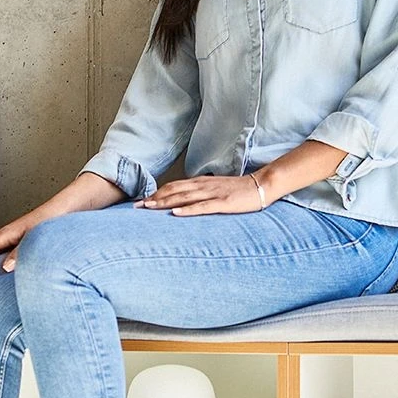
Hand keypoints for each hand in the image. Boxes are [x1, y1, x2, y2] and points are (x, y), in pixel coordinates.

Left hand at [133, 174, 265, 215]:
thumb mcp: (216, 189)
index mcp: (200, 182)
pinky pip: (202, 207)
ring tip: (149, 208)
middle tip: (136, 206)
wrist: (261, 185)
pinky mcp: (223, 203)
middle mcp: (203, 185)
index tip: (140, 200)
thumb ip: (200, 194)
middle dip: (154, 198)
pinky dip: (188, 210)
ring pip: (183, 197)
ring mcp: (212, 193)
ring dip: (165, 202)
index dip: (156, 193)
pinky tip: (176, 214)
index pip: (173, 186)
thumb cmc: (238, 190)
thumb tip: (185, 202)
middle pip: (173, 190)